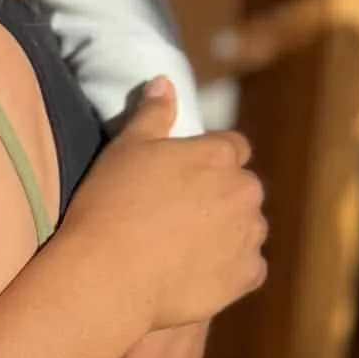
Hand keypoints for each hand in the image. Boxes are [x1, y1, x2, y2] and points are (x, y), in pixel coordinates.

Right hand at [60, 79, 267, 331]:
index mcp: (219, 154)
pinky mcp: (247, 275)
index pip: (232, 147)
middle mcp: (245, 191)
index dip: (207, 161)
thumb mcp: (125, 149)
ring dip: (226, 232)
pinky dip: (228, 269)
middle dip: (220, 197)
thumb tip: (164, 82)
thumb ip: (152, 113)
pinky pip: (246, 267)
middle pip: (241, 189)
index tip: (181, 178)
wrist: (109, 275)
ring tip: (183, 248)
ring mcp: (250, 236)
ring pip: (246, 228)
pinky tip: (193, 272)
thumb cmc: (111, 204)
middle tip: (177, 215)